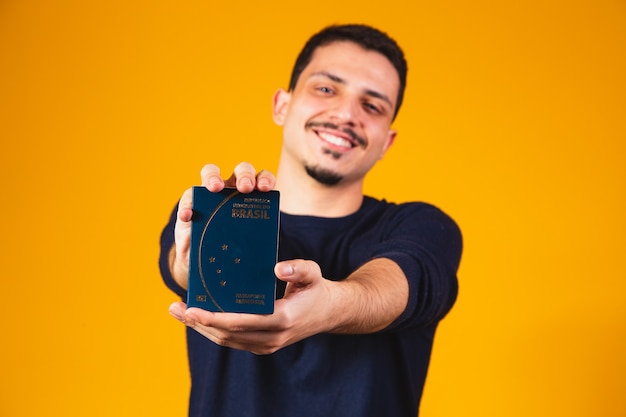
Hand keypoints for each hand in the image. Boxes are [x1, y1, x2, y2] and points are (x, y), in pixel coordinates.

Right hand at [169, 162, 276, 288]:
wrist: (202, 259)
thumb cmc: (230, 248)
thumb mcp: (244, 246)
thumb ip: (254, 245)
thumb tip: (268, 261)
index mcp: (252, 196)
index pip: (262, 179)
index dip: (266, 179)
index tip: (266, 189)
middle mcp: (232, 189)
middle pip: (240, 170)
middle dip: (245, 176)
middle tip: (245, 188)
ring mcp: (210, 194)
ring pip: (211, 172)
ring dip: (213, 177)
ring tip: (215, 188)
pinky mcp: (190, 203)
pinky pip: (188, 199)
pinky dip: (188, 206)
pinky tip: (188, 216)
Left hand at [169, 259, 339, 354]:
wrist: (328, 313)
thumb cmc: (316, 289)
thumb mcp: (313, 273)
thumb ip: (299, 269)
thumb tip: (278, 268)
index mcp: (281, 320)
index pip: (241, 322)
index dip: (213, 317)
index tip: (192, 308)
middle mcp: (271, 338)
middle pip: (226, 334)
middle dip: (198, 322)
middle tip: (175, 308)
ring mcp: (266, 345)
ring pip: (226, 340)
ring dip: (200, 328)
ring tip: (179, 312)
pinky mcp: (261, 345)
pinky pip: (232, 340)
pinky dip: (212, 330)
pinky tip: (198, 318)